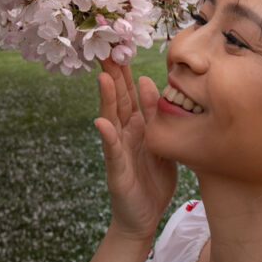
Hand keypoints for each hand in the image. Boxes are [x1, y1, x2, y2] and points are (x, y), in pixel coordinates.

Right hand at [94, 58, 176, 241]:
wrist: (143, 217)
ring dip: (107, 98)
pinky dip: (108, 137)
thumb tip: (147, 82)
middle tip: (106, 49)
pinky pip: (112, 151)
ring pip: (112, 119)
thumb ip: (153, 114)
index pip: (129, 92)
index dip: (125, 70)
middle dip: (112, 75)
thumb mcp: (159, 141)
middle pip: (117, 99)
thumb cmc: (152, 179)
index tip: (120, 44)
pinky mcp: (117, 170)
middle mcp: (124, 133)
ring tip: (104, 77)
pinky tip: (101, 122)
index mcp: (137, 125)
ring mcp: (118, 151)